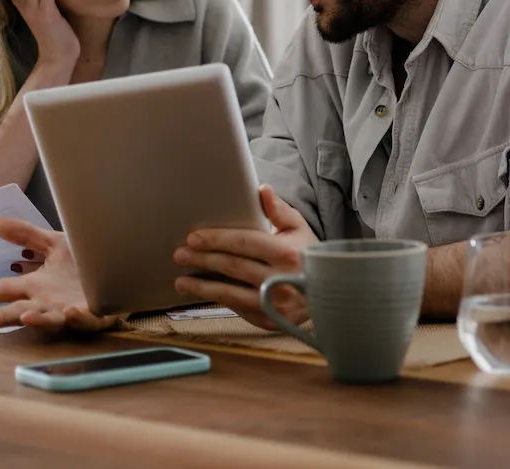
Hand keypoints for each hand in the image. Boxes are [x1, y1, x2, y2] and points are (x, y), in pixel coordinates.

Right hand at [0, 218, 118, 333]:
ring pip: (51, 321)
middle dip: (0, 318)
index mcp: (36, 287)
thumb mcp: (54, 245)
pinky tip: (72, 311)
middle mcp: (49, 302)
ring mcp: (71, 311)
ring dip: (39, 320)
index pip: (4, 290)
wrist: (118, 270)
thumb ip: (27, 236)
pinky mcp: (96, 315)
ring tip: (26, 317)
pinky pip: (87, 320)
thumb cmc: (83, 264)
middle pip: (19, 312)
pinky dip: (79, 318)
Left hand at [173, 185, 316, 329]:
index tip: (194, 237)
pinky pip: (237, 309)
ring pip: (229, 294)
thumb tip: (261, 189)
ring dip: (201, 287)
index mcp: (287, 253)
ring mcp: (274, 304)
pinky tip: (205, 293)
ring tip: (181, 281)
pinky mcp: (269, 321)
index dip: (217, 239)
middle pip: (233, 267)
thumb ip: (279, 210)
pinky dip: (219, 300)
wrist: (329, 293)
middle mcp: (280, 280)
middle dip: (203, 260)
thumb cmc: (308, 256)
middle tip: (180, 255)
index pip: (245, 243)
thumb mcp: (299, 229)